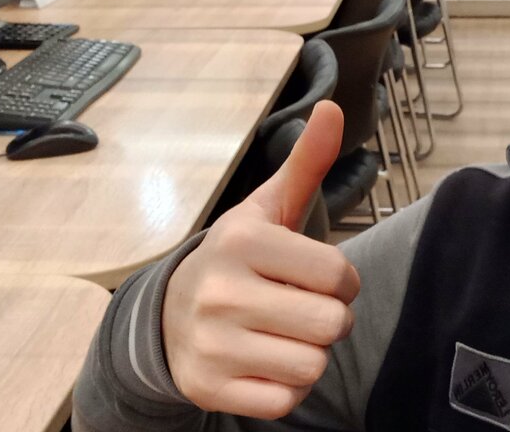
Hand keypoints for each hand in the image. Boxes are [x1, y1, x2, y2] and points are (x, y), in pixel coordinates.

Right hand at [162, 100, 360, 418]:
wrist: (168, 314)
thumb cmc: (239, 257)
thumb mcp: (269, 206)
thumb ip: (306, 162)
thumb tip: (332, 108)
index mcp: (242, 240)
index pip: (337, 274)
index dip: (341, 280)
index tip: (318, 276)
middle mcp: (221, 292)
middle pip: (331, 325)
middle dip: (330, 319)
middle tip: (303, 307)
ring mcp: (211, 344)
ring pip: (311, 366)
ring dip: (309, 353)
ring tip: (283, 332)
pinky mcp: (208, 389)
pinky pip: (285, 402)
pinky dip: (287, 387)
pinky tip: (266, 361)